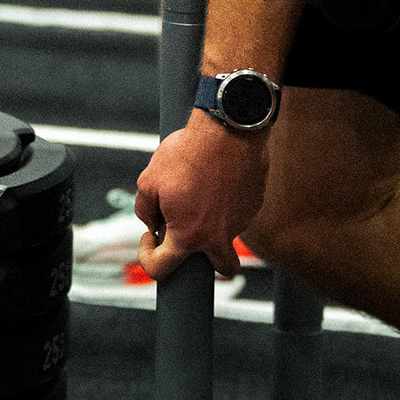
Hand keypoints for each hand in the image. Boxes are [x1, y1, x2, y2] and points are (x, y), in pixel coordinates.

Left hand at [134, 113, 268, 280]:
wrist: (228, 130)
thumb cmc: (188, 154)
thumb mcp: (149, 179)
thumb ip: (145, 209)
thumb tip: (152, 222)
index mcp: (188, 236)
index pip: (161, 269)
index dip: (147, 256)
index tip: (150, 236)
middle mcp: (218, 237)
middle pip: (220, 269)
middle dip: (205, 261)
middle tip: (188, 234)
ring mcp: (241, 222)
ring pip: (227, 234)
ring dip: (213, 223)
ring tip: (199, 191)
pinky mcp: (254, 204)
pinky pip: (238, 213)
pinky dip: (226, 204)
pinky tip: (216, 180)